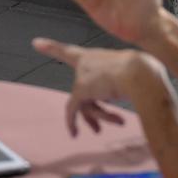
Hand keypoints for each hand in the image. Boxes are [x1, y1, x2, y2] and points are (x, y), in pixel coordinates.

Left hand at [31, 39, 159, 136]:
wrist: (140, 73)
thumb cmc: (142, 73)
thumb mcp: (131, 76)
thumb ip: (121, 86)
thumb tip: (131, 105)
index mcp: (97, 56)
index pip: (70, 52)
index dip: (52, 47)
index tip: (35, 43)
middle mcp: (87, 61)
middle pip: (84, 92)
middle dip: (95, 112)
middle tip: (97, 130)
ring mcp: (82, 75)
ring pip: (86, 103)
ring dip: (100, 116)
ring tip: (117, 122)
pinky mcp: (81, 89)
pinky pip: (73, 109)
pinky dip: (72, 122)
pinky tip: (74, 134)